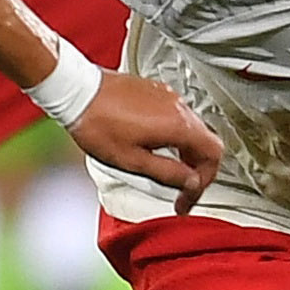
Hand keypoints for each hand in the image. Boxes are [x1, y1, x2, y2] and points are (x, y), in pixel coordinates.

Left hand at [64, 70, 221, 213]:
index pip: (212, 155)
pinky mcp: (154, 91)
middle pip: (205, 141)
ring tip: (167, 171)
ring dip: (185, 153)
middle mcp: (177, 106)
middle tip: (181, 190)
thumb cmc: (98, 124)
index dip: (204, 182)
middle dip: (196, 169)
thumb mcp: (133, 161)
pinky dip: (174, 136)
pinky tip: (155, 145)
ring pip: (191, 128)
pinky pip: (175, 116)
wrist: (77, 91)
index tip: (187, 198)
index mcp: (177, 125)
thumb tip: (190, 183)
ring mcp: (166, 96)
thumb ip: (167, 174)